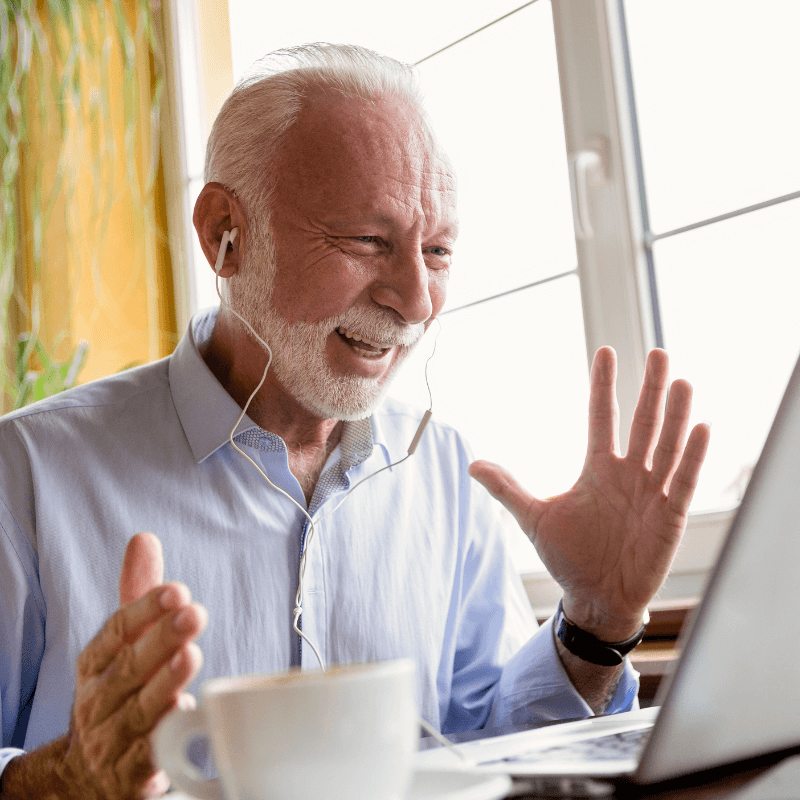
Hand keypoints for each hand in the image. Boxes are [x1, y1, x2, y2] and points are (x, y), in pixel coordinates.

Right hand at [61, 532, 206, 798]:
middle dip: (161, 640)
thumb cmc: (118, 692)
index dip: (144, 610)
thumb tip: (144, 538)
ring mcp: (111, 742)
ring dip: (164, 684)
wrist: (88, 774)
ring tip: (190, 657)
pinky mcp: (130, 778)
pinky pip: (145, 761)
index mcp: (94, 665)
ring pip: (139, 712)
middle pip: (129, 669)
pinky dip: (161, 742)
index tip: (177, 590)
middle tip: (193, 614)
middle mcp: (98, 702)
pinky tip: (184, 716)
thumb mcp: (122, 645)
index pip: (115, 632)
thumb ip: (137, 595)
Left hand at [470, 347, 709, 641]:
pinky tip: (700, 427)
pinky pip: (683, 480)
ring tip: (681, 381)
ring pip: (667, 445)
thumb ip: (508, 489)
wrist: (596, 598)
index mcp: (598, 469)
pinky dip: (692, 455)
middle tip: (658, 353)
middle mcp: (628, 474)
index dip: (603, 386)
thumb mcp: (535, 518)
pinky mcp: (670, 516)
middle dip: (650, 388)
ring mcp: (651, 492)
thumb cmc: (569, 557)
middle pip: (643, 422)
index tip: (605, 352)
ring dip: (676, 414)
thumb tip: (472, 465)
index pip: (602, 417)